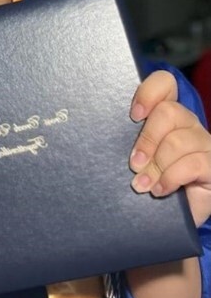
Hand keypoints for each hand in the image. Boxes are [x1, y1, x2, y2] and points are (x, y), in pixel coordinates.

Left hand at [129, 70, 210, 226]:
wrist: (173, 214)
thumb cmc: (148, 178)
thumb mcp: (135, 156)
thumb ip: (125, 142)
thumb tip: (98, 138)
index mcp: (166, 113)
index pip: (164, 83)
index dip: (149, 93)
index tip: (133, 115)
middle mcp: (187, 123)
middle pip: (169, 111)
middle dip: (147, 139)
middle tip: (133, 163)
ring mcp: (203, 143)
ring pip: (178, 140)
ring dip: (156, 165)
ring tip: (141, 184)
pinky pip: (192, 164)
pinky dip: (170, 178)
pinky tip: (159, 189)